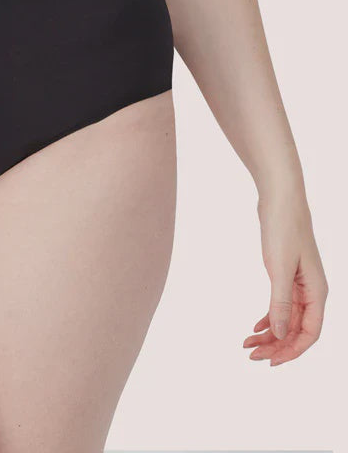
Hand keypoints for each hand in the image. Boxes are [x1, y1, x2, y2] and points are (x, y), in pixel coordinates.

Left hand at [243, 189, 327, 365]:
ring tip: (247, 344)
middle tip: (251, 355)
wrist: (280, 201)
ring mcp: (300, 284)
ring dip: (270, 334)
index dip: (291, 351)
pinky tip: (255, 327)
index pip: (309, 333)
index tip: (270, 362)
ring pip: (287, 318)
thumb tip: (279, 334)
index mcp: (317, 292)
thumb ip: (280, 302)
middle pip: (297, 330)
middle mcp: (312, 292)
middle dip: (276, 346)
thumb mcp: (279, 268)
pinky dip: (269, 317)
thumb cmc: (283, 230)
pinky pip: (281, 305)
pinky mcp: (287, 275)